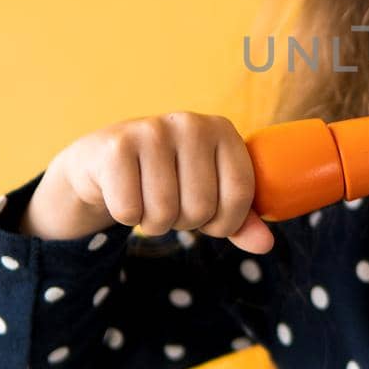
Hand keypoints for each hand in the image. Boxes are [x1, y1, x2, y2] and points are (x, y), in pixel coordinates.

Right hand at [20, 112, 275, 253]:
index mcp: (223, 130)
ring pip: (165, 212)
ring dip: (155, 222)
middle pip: (201, 207)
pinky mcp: (116, 147)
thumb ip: (240, 219)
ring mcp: (152, 131)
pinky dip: (127, 216)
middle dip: (185, 221)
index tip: (211, 219)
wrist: (103, 161)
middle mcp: (191, 123)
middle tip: (171, 202)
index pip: (240, 194)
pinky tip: (125, 192)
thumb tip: (265, 245)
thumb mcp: (210, 193)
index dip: (226, 222)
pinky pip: (130, 211)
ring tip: (148, 198)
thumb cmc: (168, 178)